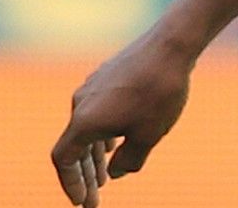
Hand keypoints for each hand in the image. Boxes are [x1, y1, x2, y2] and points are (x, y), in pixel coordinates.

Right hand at [50, 32, 194, 206]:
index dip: (71, 183)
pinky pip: (97, 112)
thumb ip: (129, 161)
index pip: (64, 160)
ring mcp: (93, 87)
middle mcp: (81, 102)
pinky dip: (103, 133)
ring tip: (104, 176)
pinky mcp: (107, 76)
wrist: (173, 44)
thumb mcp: (148, 135)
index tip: (83, 201)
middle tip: (95, 198)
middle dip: (84, 176)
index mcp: (84, 121)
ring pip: (87, 128)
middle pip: (74, 146)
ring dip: (94, 155)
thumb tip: (115, 173)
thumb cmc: (160, 92)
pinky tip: (115, 142)